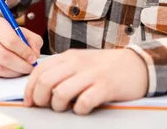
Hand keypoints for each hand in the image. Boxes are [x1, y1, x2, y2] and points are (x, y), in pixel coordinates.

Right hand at [0, 17, 41, 77]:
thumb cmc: (2, 33)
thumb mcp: (18, 30)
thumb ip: (32, 40)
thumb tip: (35, 54)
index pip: (11, 40)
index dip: (24, 52)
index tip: (33, 58)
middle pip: (5, 57)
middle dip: (21, 65)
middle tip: (31, 68)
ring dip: (15, 72)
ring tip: (24, 70)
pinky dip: (7, 75)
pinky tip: (13, 71)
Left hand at [24, 49, 148, 114]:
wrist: (137, 64)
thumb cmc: (106, 66)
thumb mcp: (81, 62)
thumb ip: (62, 70)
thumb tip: (40, 88)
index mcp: (69, 56)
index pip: (40, 70)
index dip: (29, 89)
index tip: (29, 102)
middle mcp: (78, 63)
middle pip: (46, 82)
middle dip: (41, 99)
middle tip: (47, 106)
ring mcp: (92, 74)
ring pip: (61, 92)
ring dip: (58, 106)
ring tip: (66, 107)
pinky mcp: (106, 86)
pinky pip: (84, 102)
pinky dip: (79, 110)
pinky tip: (83, 108)